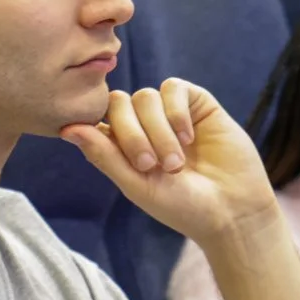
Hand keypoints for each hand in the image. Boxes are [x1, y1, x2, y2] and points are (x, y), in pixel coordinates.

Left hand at [61, 80, 277, 249]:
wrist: (232, 211)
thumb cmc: (182, 207)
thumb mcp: (135, 185)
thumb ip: (103, 155)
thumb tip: (66, 129)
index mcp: (123, 145)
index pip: (98, 120)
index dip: (102, 131)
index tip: (119, 158)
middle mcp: (144, 125)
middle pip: (118, 103)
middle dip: (131, 135)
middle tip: (150, 166)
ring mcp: (170, 112)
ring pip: (145, 97)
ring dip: (158, 131)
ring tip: (176, 163)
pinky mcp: (197, 103)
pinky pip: (173, 88)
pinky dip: (176, 113)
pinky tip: (189, 139)